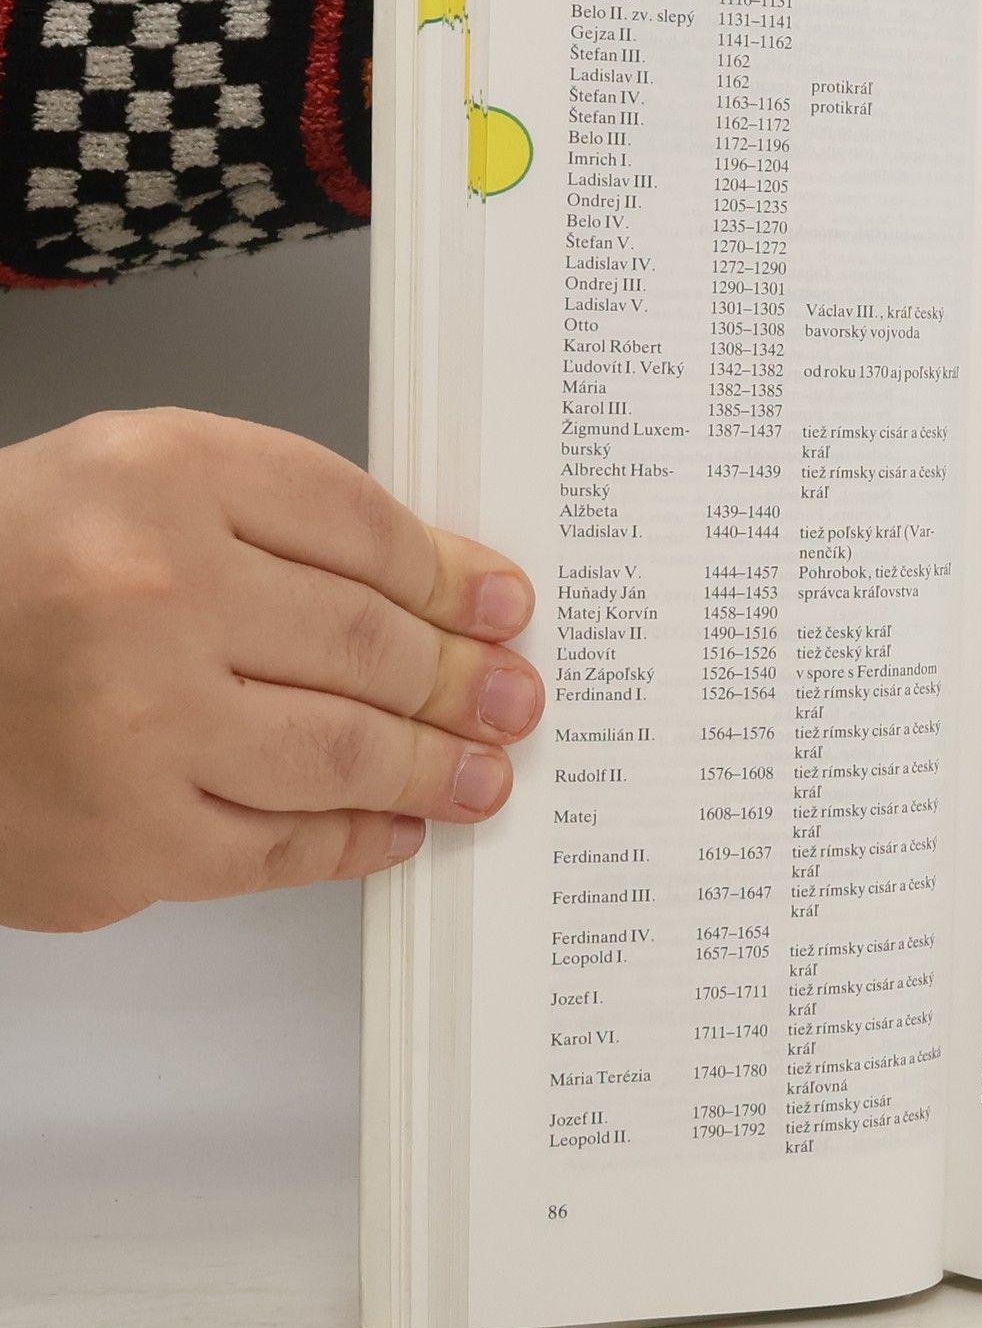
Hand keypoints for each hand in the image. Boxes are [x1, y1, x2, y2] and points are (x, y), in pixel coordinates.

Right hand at [0, 409, 543, 932]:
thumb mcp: (127, 484)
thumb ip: (276, 518)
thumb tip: (439, 585)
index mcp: (157, 478)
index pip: (364, 528)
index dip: (454, 575)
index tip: (502, 603)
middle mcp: (148, 594)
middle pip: (370, 643)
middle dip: (466, 676)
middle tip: (515, 695)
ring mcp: (135, 730)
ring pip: (343, 752)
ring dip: (433, 766)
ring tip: (483, 769)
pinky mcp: (120, 846)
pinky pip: (280, 849)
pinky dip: (355, 839)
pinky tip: (393, 827)